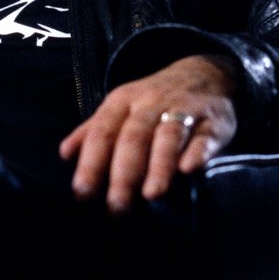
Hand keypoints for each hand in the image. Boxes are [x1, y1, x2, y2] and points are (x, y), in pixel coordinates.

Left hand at [60, 53, 239, 212]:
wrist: (205, 73)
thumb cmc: (154, 101)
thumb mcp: (121, 107)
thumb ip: (94, 131)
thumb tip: (64, 154)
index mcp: (123, 101)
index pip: (102, 132)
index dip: (91, 163)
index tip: (82, 194)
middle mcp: (151, 103)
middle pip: (134, 137)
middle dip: (124, 173)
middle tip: (117, 207)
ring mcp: (184, 110)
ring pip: (169, 136)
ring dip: (160, 165)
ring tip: (152, 195)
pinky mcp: (213, 121)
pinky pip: (204, 137)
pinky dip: (197, 152)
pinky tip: (189, 170)